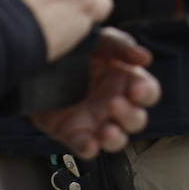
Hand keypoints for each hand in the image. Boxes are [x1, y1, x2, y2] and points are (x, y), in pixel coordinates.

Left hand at [32, 28, 160, 158]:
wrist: (40, 60)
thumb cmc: (77, 49)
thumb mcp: (101, 41)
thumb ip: (123, 46)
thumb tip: (145, 58)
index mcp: (125, 81)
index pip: (148, 92)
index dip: (147, 93)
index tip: (137, 90)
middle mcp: (114, 103)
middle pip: (136, 120)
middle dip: (130, 116)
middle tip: (114, 104)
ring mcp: (95, 121)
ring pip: (116, 139)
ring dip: (116, 138)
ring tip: (107, 131)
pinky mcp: (73, 133)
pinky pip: (86, 147)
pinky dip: (89, 148)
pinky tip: (88, 143)